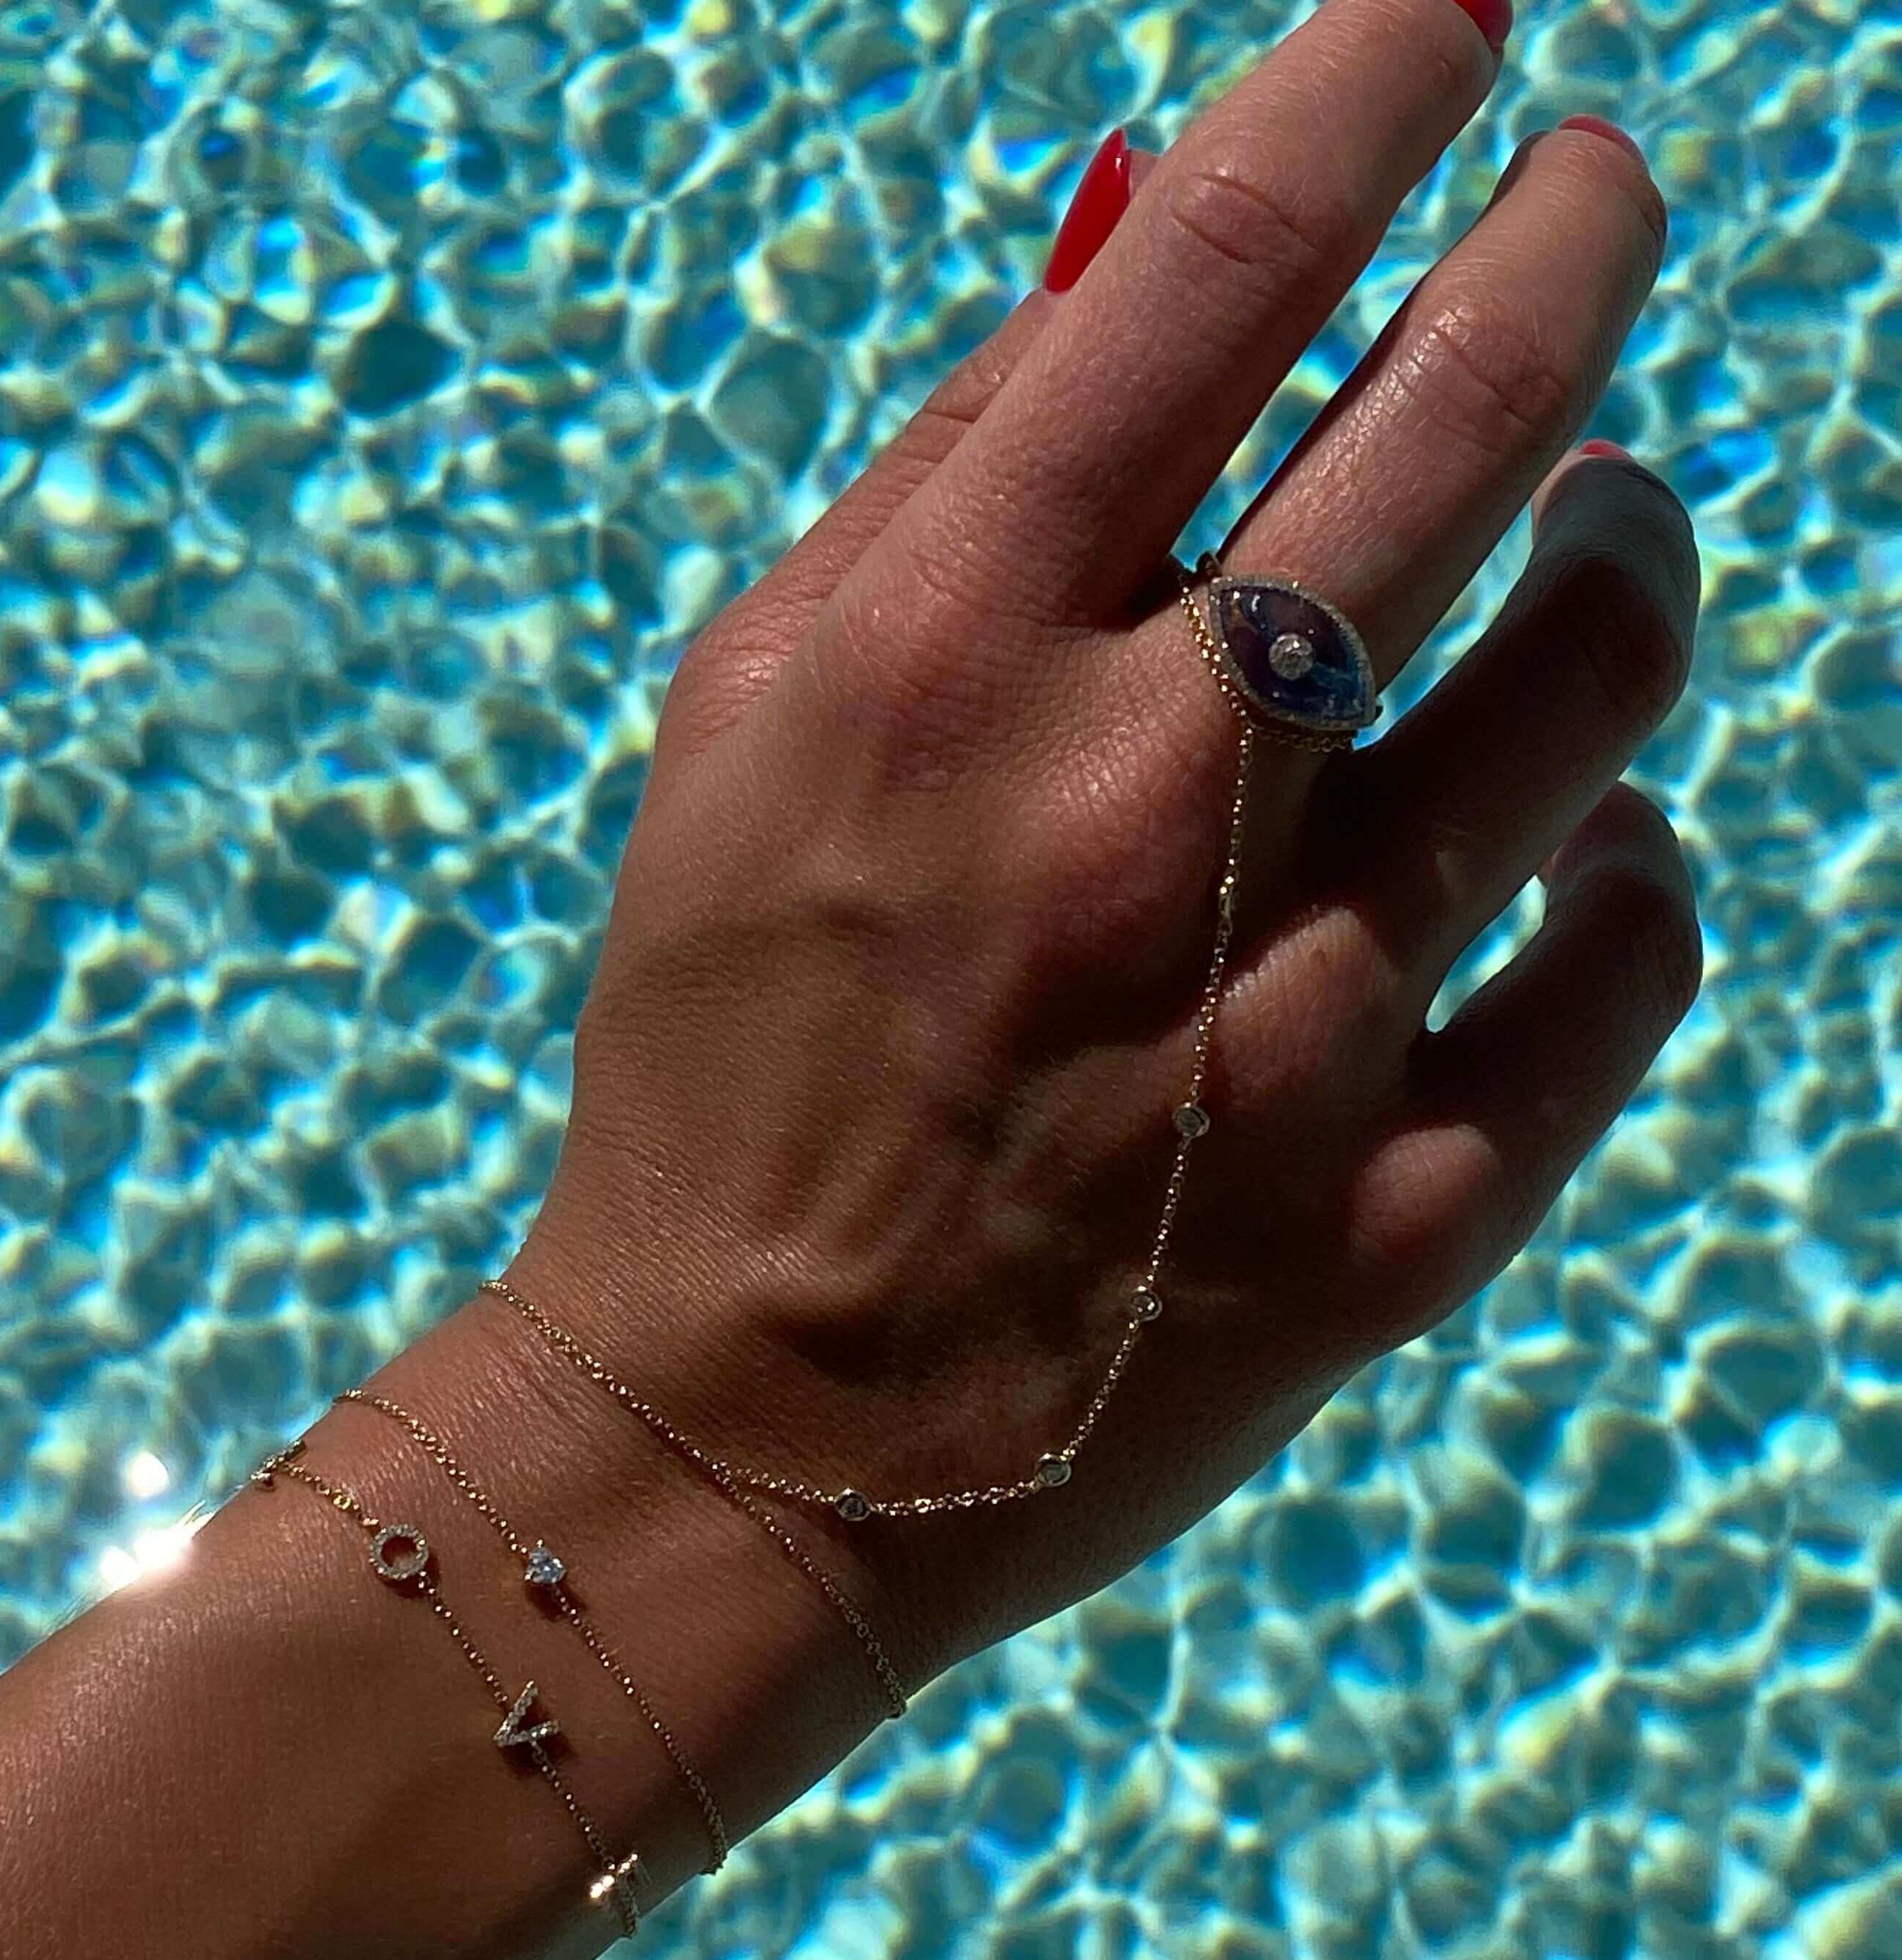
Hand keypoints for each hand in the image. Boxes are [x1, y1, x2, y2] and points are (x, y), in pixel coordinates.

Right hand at [505, 0, 1700, 1688]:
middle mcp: (1139, 820)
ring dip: (1629, 553)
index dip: (1375, 83)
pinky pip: (1620, 968)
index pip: (1214, 277)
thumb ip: (945, 486)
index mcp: (942, 669)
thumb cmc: (726, 1046)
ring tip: (1608, 520)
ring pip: (1598, 692)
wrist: (749, 1420)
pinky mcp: (1390, 1214)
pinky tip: (1581, 835)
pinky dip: (1631, 864)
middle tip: (1601, 191)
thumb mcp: (747, 726)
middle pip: (1467, 430)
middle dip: (1575, 242)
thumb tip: (1152, 267)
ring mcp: (1291, 1028)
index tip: (1462, 10)